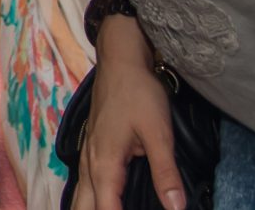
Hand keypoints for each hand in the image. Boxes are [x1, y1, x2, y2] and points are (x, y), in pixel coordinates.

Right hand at [81, 15, 188, 209]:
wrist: (120, 61)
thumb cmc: (139, 94)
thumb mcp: (159, 134)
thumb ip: (166, 174)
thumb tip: (176, 209)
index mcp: (104, 163)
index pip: (105, 209)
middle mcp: (90, 161)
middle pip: (83, 205)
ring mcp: (87, 152)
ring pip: (79, 193)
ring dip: (84, 209)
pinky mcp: (91, 145)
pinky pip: (82, 181)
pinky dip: (86, 198)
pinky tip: (92, 200)